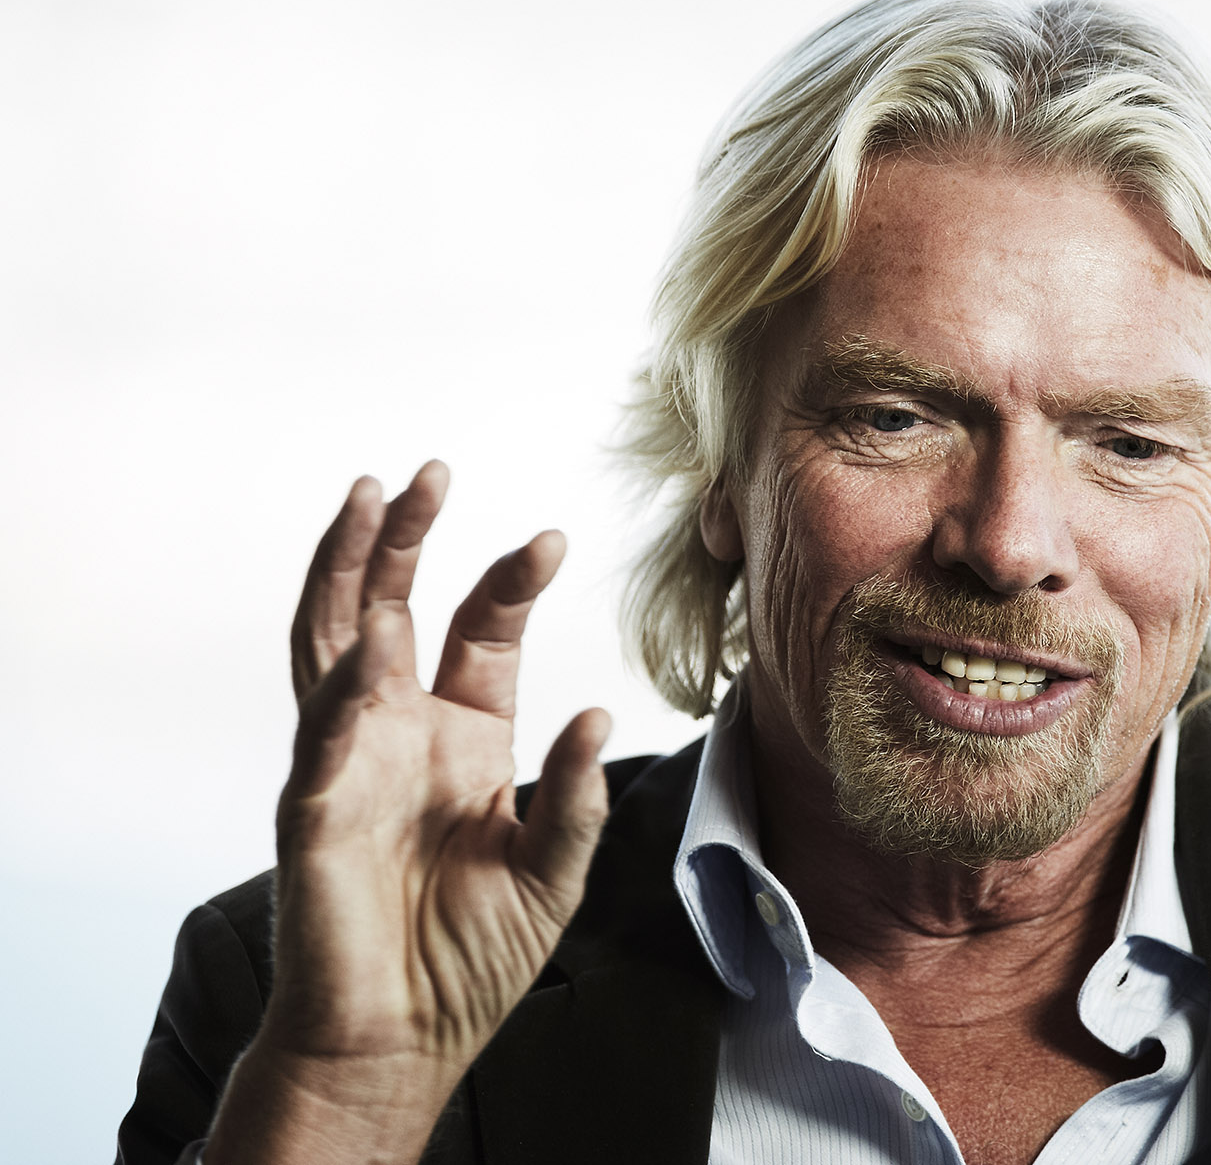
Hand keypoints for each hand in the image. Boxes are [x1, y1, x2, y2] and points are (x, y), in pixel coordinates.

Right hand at [206, 462, 610, 1164]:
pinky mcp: (313, 805)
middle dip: (406, 539)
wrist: (407, 1034)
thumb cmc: (474, 954)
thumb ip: (575, 797)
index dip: (510, 581)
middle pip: (391, 607)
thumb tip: (599, 715)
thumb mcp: (555, 871)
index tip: (552, 539)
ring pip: (331, 640)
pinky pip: (322, 732)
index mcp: (463, 734)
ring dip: (346, 571)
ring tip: (368, 500)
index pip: (482, 631)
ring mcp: (350, 759)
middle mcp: (401, 730)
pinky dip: (344, 685)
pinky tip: (372, 642)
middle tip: (430, 472)